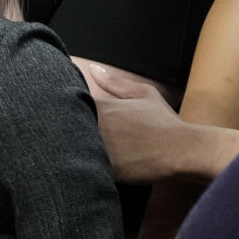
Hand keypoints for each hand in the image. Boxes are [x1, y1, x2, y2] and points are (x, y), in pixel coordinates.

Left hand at [72, 58, 188, 182]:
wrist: (180, 150)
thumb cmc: (163, 121)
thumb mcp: (144, 94)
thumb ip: (115, 82)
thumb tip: (93, 68)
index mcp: (101, 105)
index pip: (67, 102)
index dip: (61, 108)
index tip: (61, 111)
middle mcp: (95, 125)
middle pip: (62, 125)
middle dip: (59, 129)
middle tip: (60, 134)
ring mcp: (97, 148)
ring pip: (68, 149)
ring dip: (66, 149)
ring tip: (66, 152)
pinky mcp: (102, 171)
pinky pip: (81, 169)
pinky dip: (78, 168)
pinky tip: (82, 168)